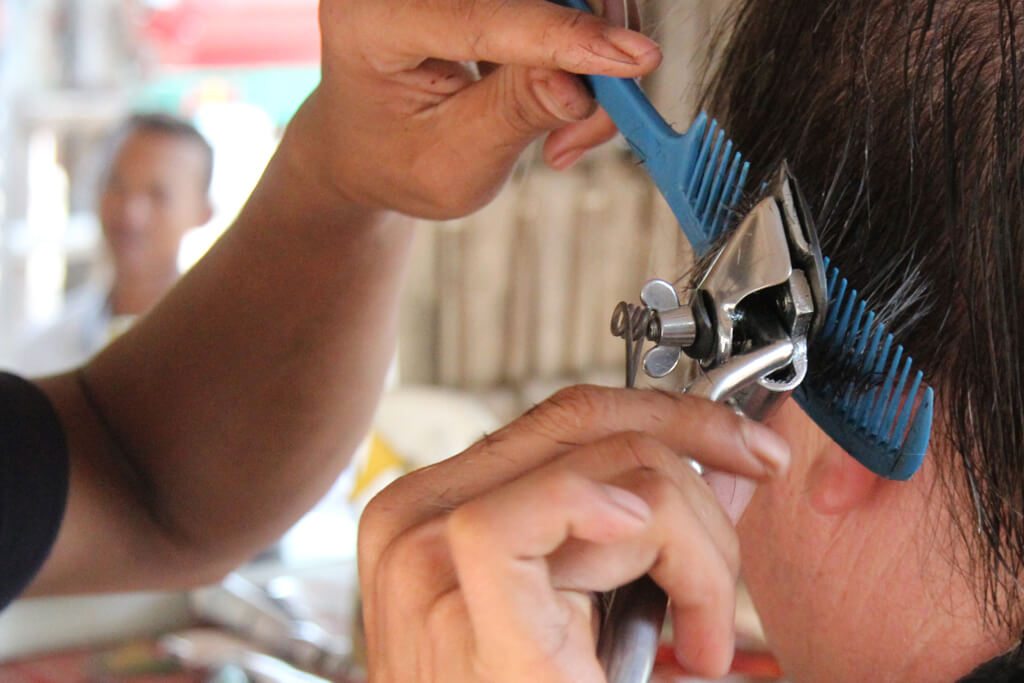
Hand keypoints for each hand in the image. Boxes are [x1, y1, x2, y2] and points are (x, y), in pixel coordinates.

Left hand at [291, 0, 660, 218]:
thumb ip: (514, 117)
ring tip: (566, 131)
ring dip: (585, 50)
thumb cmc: (400, 160)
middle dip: (585, 43)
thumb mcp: (452, 164)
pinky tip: (559, 93)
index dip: (562, 36)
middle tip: (595, 119)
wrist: (371, 144)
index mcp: (373, 20)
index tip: (633, 61)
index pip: (478, 14)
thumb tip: (582, 85)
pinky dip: (576, 42)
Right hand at [359, 385, 790, 680]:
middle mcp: (418, 518)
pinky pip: (548, 508)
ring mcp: (427, 556)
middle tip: (732, 563)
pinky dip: (639, 530)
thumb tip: (722, 456)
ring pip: (609, 469)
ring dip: (695, 547)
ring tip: (699, 636)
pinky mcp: (458, 599)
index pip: (566, 418)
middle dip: (698, 473)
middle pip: (589, 424)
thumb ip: (651, 524)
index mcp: (439, 508)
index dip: (669, 415)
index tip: (744, 446)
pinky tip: (670, 587)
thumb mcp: (599, 600)